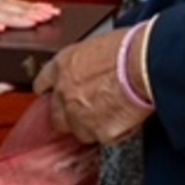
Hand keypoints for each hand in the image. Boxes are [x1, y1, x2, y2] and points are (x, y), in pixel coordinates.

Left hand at [33, 29, 150, 144]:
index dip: (50, 92)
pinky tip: (126, 119)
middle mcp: (64, 92)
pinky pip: (104, 138)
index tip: (55, 95)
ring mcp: (78, 115)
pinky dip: (114, 132)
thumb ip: (86, 64)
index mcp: (62, 65)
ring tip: (113, 115)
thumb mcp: (95, 46)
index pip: (43, 84)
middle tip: (90, 110)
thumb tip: (92, 70)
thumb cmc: (126, 48)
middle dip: (70, 116)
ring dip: (92, 126)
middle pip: (57, 116)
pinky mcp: (99, 132)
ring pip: (80, 131)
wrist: (142, 64)